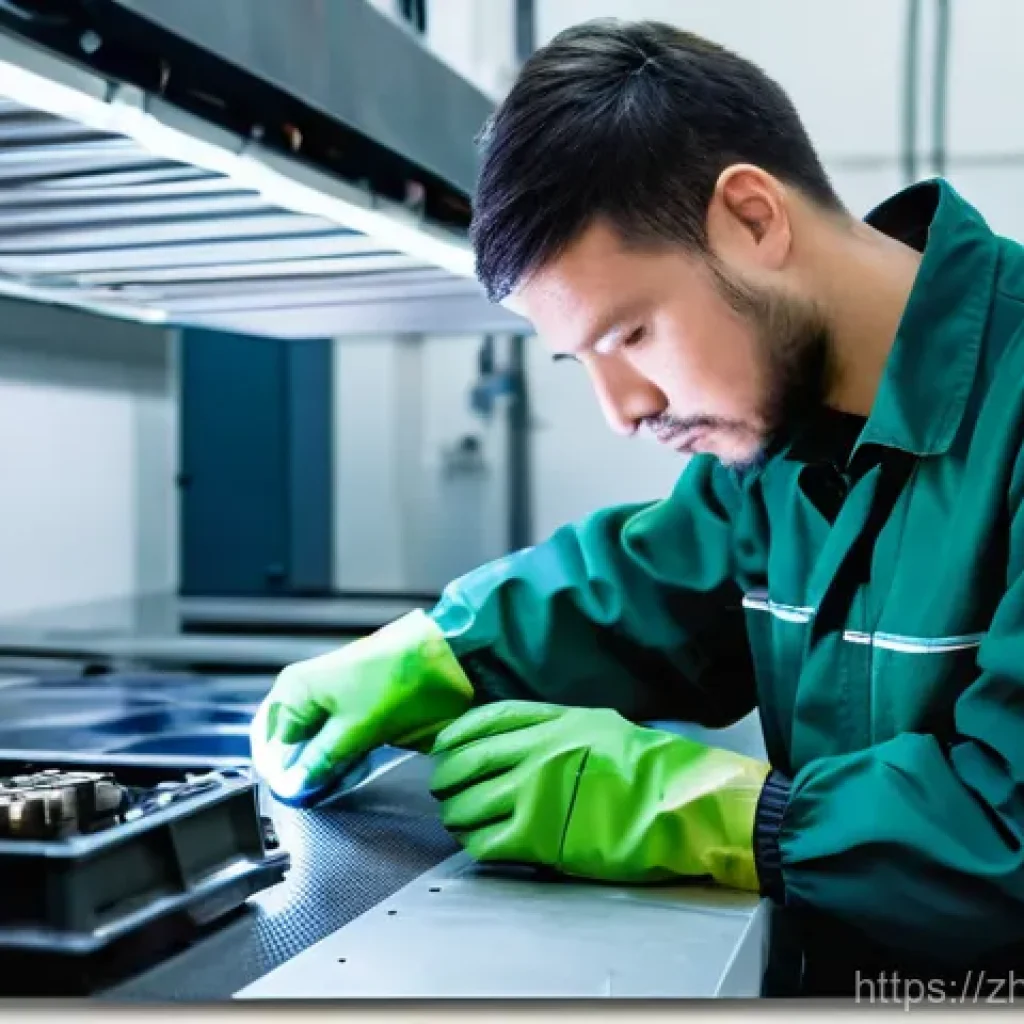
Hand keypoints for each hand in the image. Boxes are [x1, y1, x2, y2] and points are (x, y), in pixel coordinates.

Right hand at [250, 610, 473, 803]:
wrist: (444, 656)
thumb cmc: (397, 683)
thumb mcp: (355, 730)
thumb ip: (319, 761)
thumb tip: (292, 786)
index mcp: (294, 689)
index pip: (272, 745)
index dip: (284, 775)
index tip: (303, 796)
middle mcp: (305, 690)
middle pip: (290, 744)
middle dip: (307, 770)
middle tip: (326, 787)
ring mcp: (330, 695)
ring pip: (314, 744)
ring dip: (328, 763)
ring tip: (349, 772)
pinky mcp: (354, 703)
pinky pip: (336, 736)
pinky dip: (344, 753)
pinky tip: (359, 762)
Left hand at [430, 700, 768, 889]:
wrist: (679, 804)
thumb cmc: (648, 767)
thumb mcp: (599, 725)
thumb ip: (553, 727)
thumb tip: (513, 738)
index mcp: (553, 720)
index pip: (486, 720)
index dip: (456, 733)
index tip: (442, 744)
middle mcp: (536, 751)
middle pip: (468, 760)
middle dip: (447, 774)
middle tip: (442, 784)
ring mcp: (534, 792)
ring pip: (468, 802)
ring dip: (455, 812)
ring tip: (457, 817)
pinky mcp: (538, 835)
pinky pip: (485, 841)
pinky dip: (473, 842)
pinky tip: (476, 841)